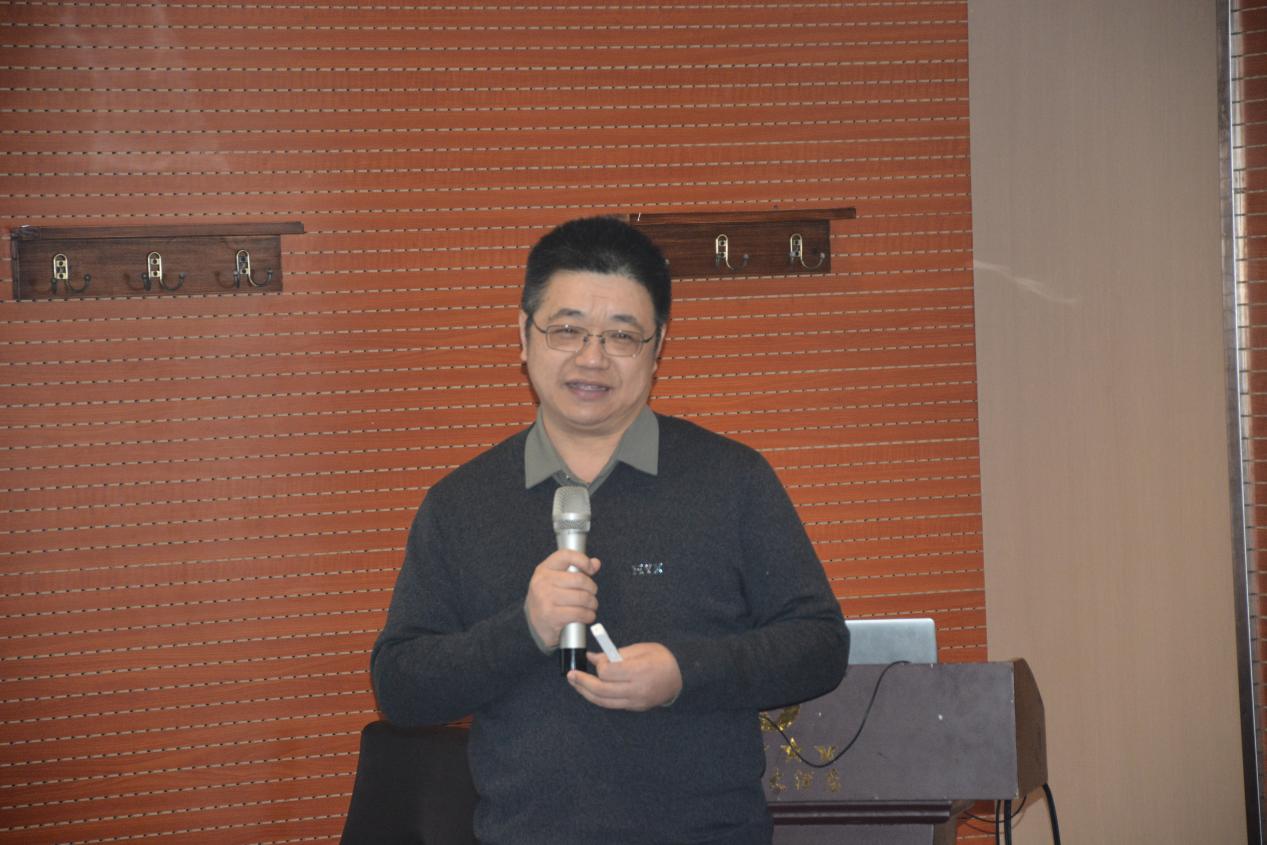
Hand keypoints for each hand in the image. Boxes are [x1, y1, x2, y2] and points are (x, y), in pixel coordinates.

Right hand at [524, 550, 600, 649]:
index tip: (591, 569)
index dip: (582, 560)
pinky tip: (587, 616)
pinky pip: (578, 613)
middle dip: (592, 588)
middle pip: (579, 579)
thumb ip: (577, 569)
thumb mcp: (558, 580)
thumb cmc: (549, 597)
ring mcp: (545, 599)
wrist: (534, 622)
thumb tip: (595, 563)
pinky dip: (588, 615)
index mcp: (545, 569)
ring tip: (591, 606)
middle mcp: (543, 582)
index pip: (566, 556)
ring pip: (582, 597)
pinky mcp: (550, 615)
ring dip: (592, 604)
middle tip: (592, 594)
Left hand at [567, 642, 682, 710]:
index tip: (599, 658)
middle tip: (570, 675)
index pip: (607, 673)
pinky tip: (590, 691)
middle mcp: (637, 690)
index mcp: (639, 671)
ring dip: (586, 693)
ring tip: (575, 684)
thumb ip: (616, 654)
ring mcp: (636, 702)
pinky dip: (599, 698)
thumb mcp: (640, 648)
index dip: (599, 665)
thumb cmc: (662, 657)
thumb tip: (593, 657)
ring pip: (604, 702)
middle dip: (582, 682)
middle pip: (601, 690)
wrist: (682, 676)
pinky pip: (612, 705)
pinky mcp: (636, 707)